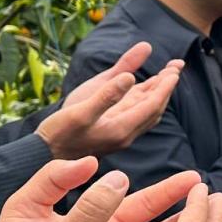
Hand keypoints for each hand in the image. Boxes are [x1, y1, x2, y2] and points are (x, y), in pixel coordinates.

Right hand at [35, 41, 183, 157]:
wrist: (45, 155)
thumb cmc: (59, 134)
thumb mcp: (80, 111)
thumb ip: (106, 94)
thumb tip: (130, 77)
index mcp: (121, 129)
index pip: (152, 105)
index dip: (165, 87)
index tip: (175, 70)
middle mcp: (125, 133)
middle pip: (154, 107)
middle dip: (166, 86)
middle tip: (176, 65)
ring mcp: (119, 134)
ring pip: (146, 110)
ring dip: (158, 91)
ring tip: (167, 72)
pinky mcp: (112, 132)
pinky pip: (135, 113)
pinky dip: (145, 98)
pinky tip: (145, 87)